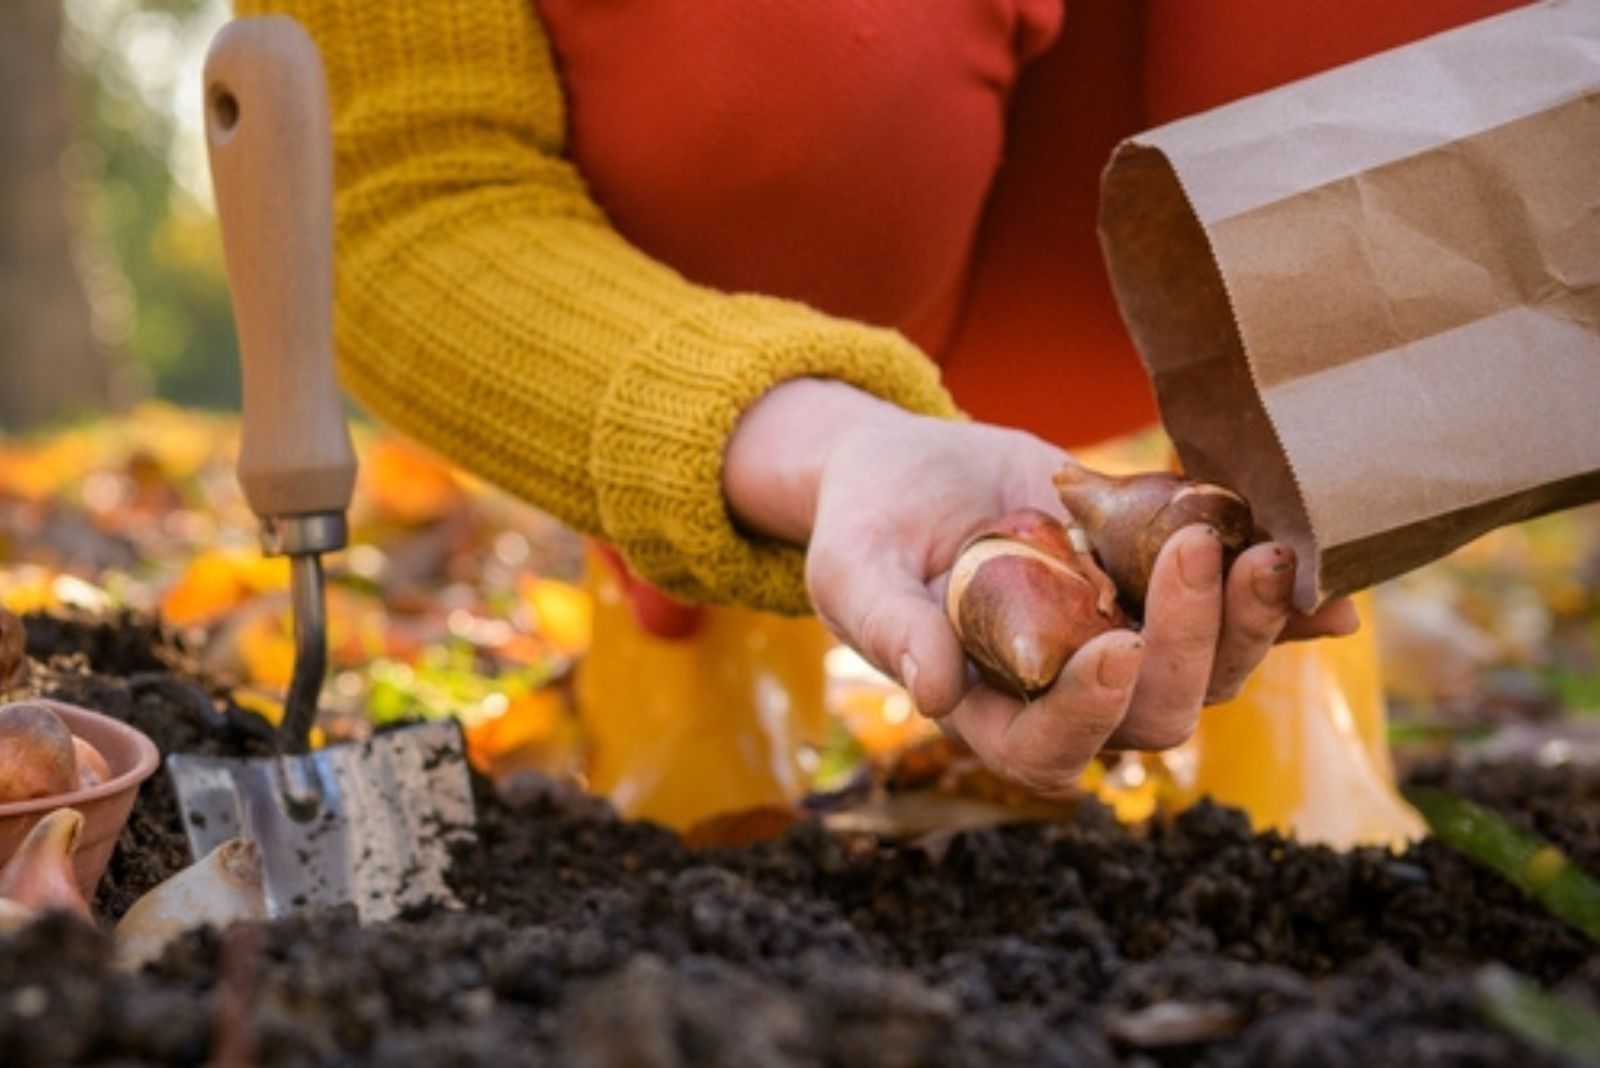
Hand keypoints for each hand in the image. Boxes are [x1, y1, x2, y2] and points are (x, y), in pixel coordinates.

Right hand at [723, 379, 1357, 798]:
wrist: (913, 469)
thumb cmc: (867, 527)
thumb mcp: (854, 569)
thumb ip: (889, 627)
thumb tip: (933, 691)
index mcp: (988, 709)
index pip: (1045, 748)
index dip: (1087, 716)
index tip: (1112, 650)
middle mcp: (1069, 691)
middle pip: (1152, 716)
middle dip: (1186, 647)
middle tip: (1191, 553)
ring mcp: (1123, 641)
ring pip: (1210, 673)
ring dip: (1247, 625)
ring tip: (1265, 551)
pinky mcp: (1160, 589)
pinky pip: (1237, 615)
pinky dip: (1287, 609)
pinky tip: (1331, 590)